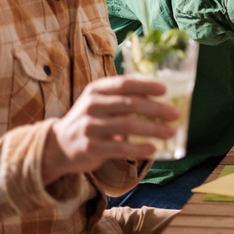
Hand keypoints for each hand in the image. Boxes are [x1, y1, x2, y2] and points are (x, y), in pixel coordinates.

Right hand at [43, 76, 178, 184]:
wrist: (58, 146)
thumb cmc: (89, 121)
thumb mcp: (100, 103)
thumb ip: (122, 99)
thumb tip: (161, 100)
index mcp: (96, 90)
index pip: (124, 83)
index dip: (146, 86)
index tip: (165, 90)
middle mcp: (92, 105)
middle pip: (130, 103)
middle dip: (156, 109)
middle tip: (175, 114)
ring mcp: (90, 126)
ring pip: (127, 125)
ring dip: (153, 129)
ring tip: (170, 132)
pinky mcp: (91, 147)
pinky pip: (120, 147)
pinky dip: (138, 148)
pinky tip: (153, 149)